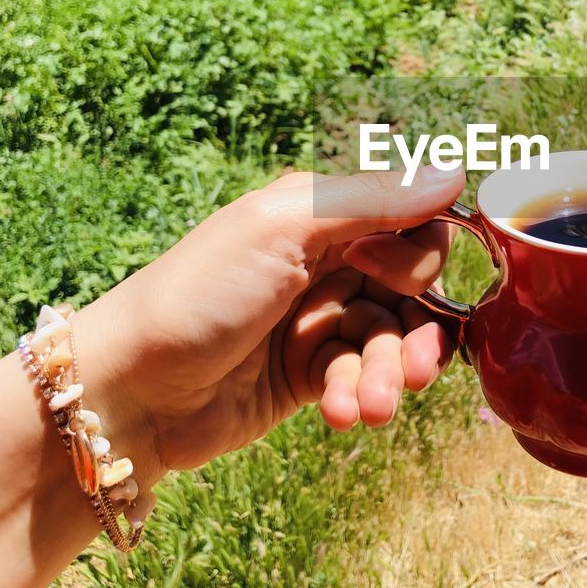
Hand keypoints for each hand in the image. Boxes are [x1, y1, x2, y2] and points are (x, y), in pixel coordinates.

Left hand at [74, 165, 465, 486]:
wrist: (132, 389)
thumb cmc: (199, 294)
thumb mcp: (283, 230)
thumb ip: (372, 201)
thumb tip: (454, 173)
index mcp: (321, 213)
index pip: (412, 223)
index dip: (423, 258)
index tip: (401, 283)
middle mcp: (327, 260)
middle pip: (413, 291)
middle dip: (417, 332)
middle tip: (414, 371)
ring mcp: (318, 318)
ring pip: (392, 341)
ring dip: (390, 375)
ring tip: (370, 407)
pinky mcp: (309, 372)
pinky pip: (362, 377)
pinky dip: (356, 395)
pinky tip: (336, 413)